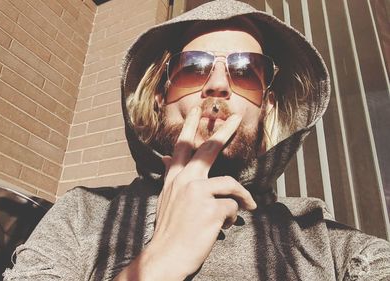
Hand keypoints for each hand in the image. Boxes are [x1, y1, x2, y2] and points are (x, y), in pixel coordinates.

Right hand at [114, 107, 256, 280]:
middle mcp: (185, 181)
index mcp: (174, 179)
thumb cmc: (169, 230)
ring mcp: (197, 193)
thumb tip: (166, 158)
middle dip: (224, 131)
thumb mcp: (166, 199)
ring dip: (242, 197)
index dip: (189, 127)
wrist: (166, 256)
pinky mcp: (211, 208)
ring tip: (249, 206)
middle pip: (207, 149)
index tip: (197, 110)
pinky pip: (234, 207)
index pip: (181, 147)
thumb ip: (171, 177)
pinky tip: (224, 226)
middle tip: (236, 117)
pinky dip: (233, 217)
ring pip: (231, 184)